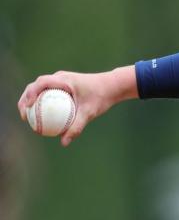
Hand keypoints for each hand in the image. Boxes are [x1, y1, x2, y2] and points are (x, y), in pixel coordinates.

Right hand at [17, 66, 136, 146]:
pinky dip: (44, 102)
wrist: (113, 86)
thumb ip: (77, 127)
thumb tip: (64, 142)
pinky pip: (50, 93)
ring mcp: (62, 80)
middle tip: (23, 115)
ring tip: (27, 116)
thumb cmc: (102, 97)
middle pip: (36, 86)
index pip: (41, 83)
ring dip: (32, 100)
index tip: (26, 107)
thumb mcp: (90, 113)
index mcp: (64, 79)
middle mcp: (60, 77)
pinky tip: (43, 117)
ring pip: (41, 89)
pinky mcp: (65, 85)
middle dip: (25, 99)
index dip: (30, 94)